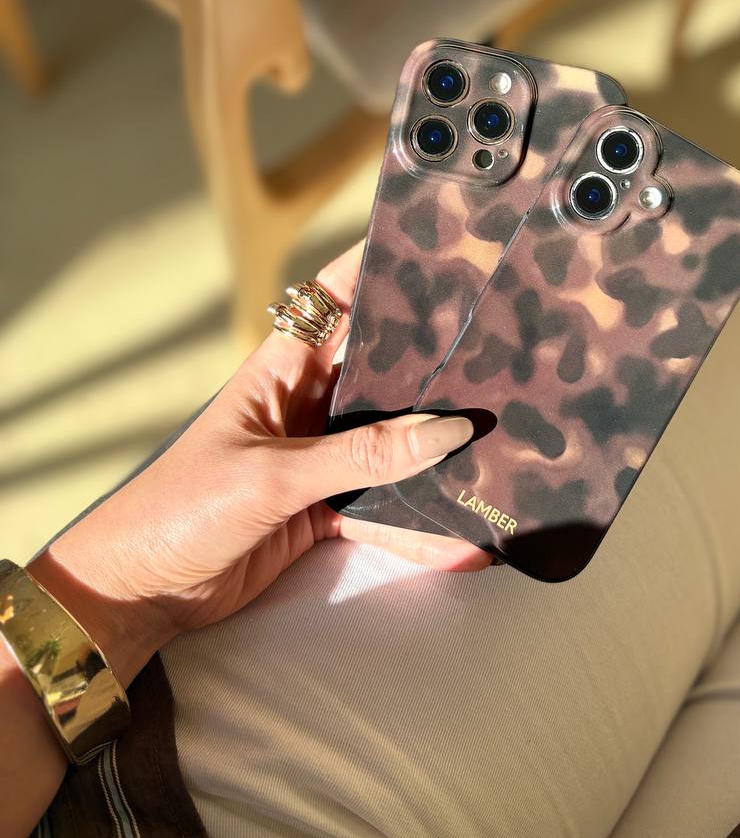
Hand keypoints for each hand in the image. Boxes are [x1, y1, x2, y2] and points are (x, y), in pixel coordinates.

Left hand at [28, 242, 488, 687]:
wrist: (137, 591)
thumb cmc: (183, 509)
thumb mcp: (273, 477)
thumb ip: (360, 456)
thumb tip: (448, 430)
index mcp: (283, 368)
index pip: (336, 299)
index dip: (379, 269)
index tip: (439, 246)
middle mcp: (308, 402)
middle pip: (380, 369)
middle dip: (433, 361)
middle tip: (503, 346)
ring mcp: (318, 456)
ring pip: (391, 439)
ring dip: (434, 447)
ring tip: (504, 439)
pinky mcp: (323, 508)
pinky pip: (383, 506)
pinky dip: (418, 523)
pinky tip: (465, 538)